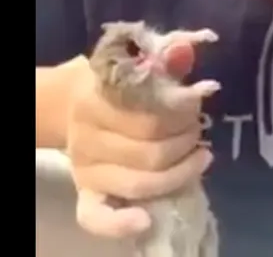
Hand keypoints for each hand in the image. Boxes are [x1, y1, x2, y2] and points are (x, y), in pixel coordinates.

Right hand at [66, 39, 212, 238]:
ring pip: (139, 182)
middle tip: (199, 129)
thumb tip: (189, 48)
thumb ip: (164, 58)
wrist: (72, 103)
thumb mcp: (136, 62)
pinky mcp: (85, 192)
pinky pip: (95, 216)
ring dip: (179, 172)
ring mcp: (85, 168)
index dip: (184, 111)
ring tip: (200, 156)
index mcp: (95, 98)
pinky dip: (119, 224)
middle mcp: (86, 136)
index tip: (199, 101)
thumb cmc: (115, 82)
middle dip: (186, 140)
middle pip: (150, 151)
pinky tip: (145, 219)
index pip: (150, 114)